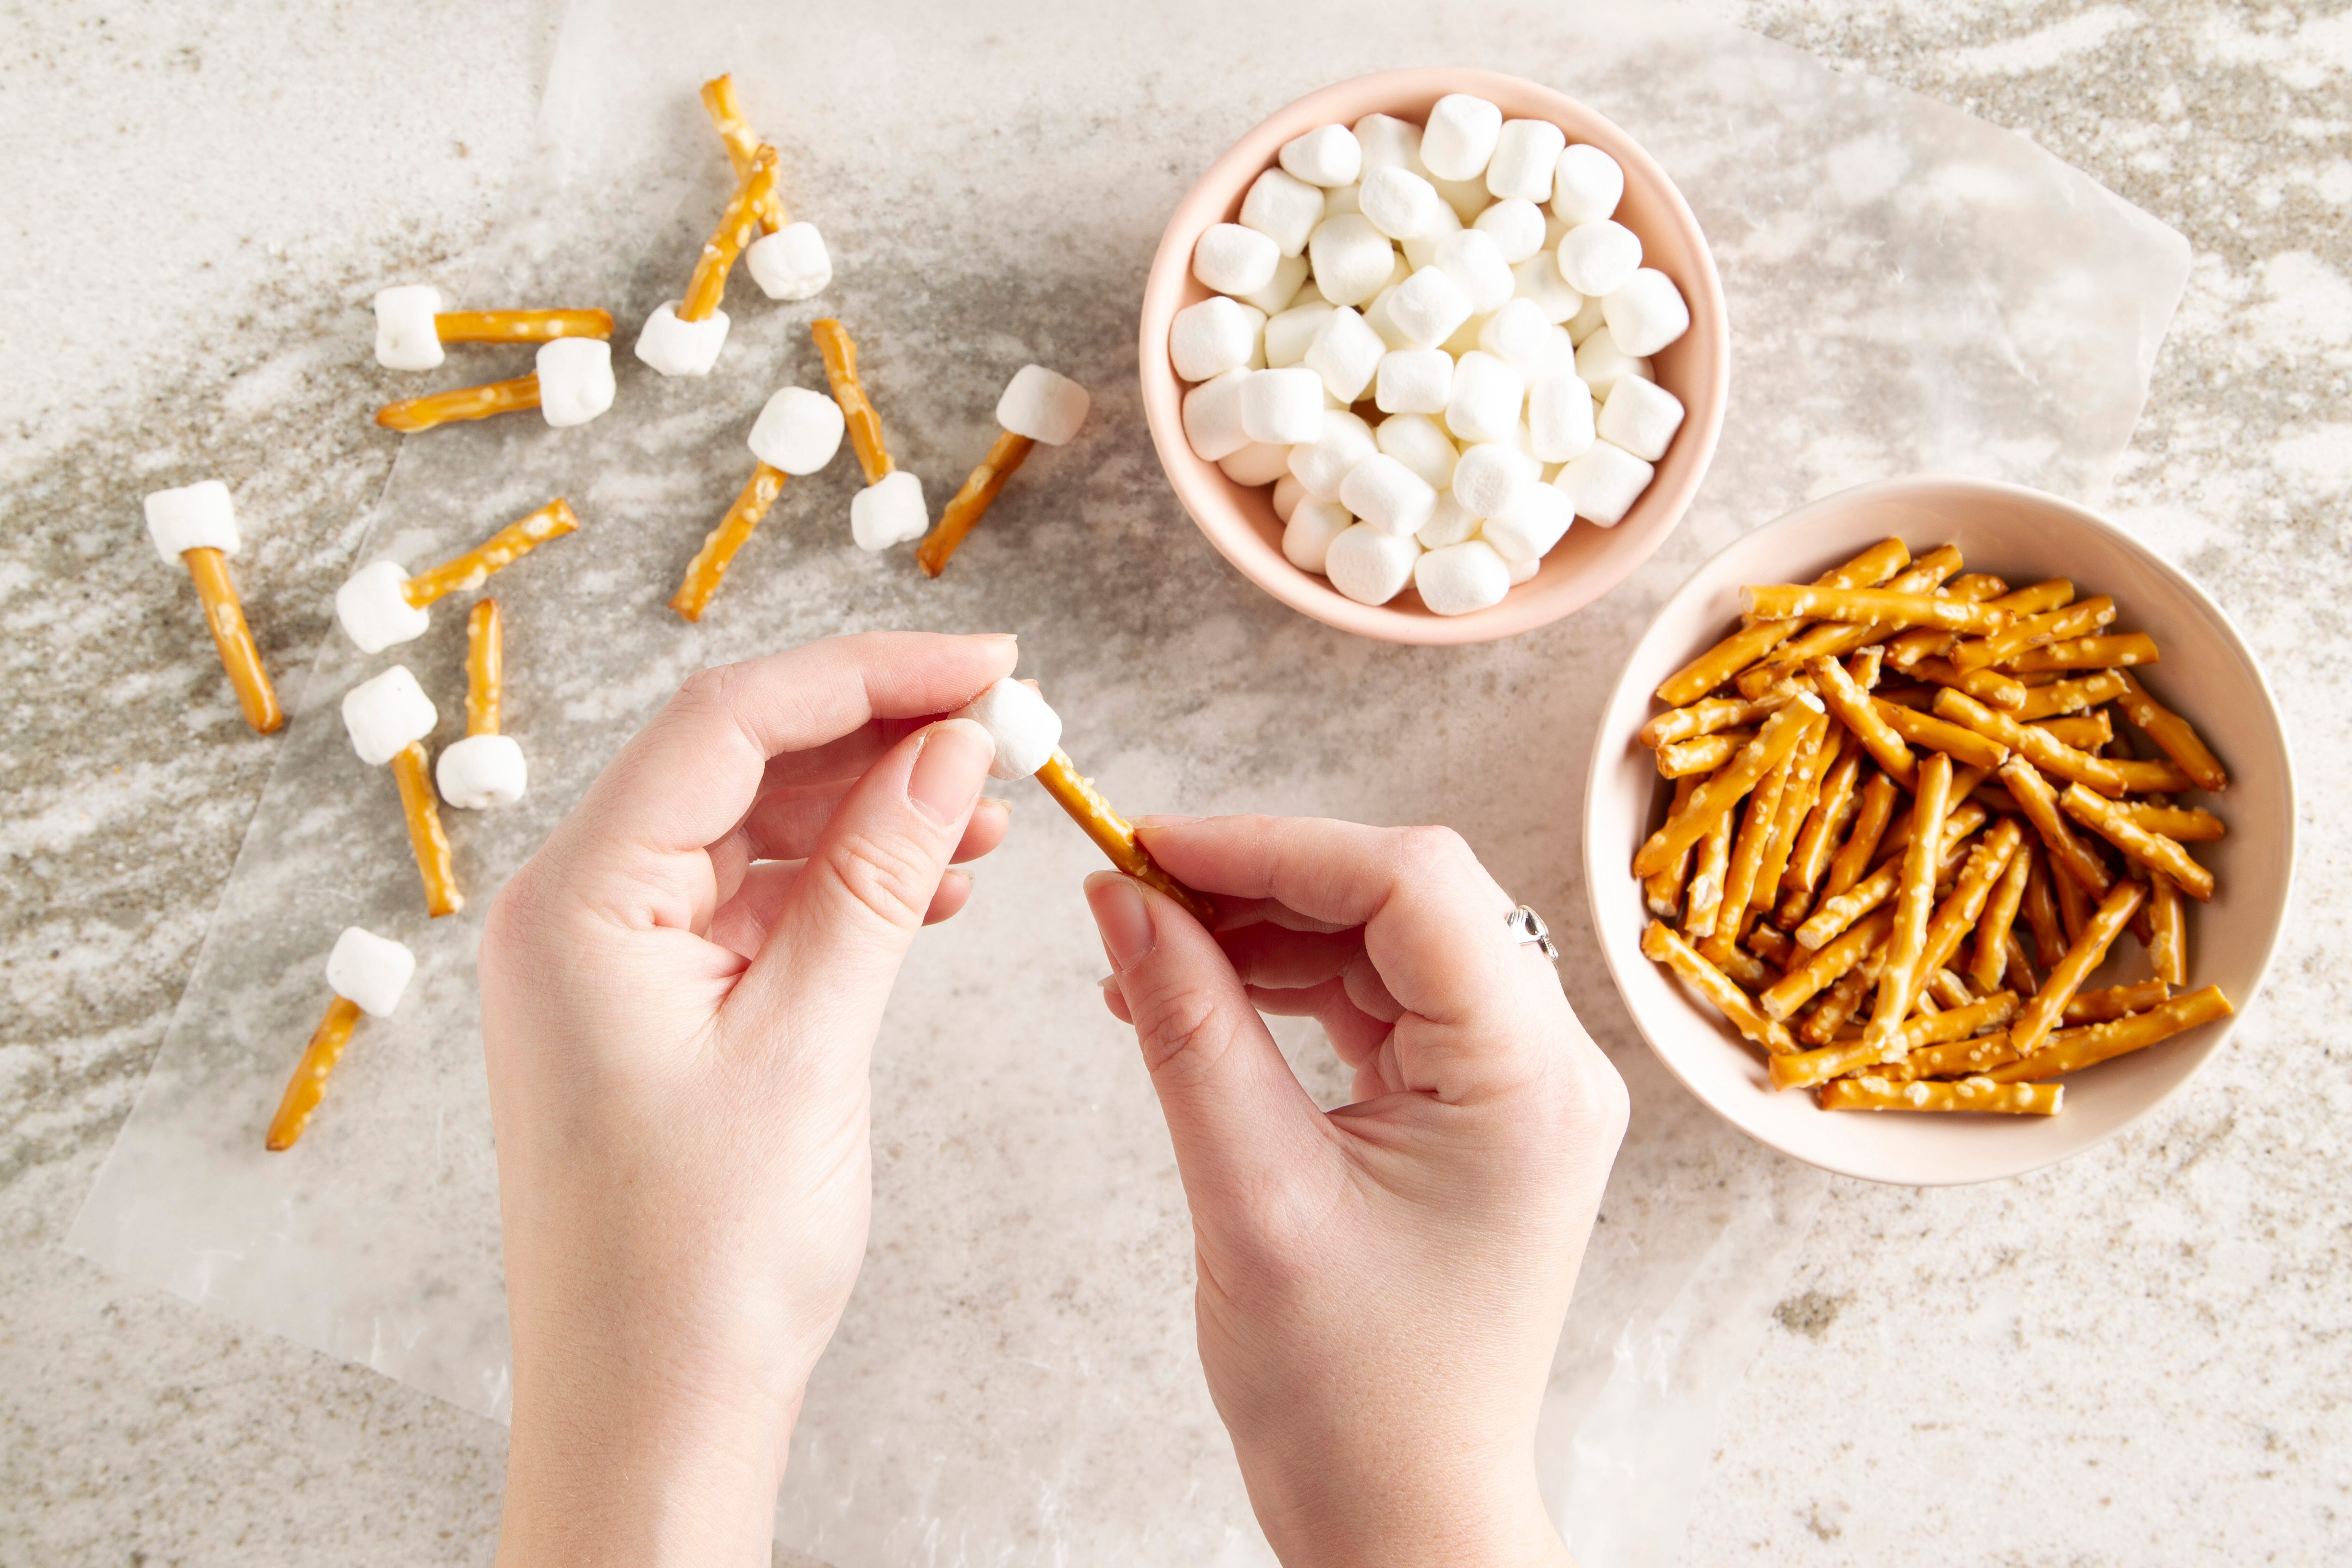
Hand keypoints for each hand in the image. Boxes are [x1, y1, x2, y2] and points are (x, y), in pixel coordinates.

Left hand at [480, 631, 1016, 1566]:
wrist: (651, 1419)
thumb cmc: (704, 1265)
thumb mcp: (810, 1043)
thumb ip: (880, 876)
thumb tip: (952, 745)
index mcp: (577, 903)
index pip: (729, 723)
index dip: (868, 675)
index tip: (989, 665)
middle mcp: (573, 913)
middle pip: (735, 763)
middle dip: (875, 736)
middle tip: (1000, 724)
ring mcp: (607, 964)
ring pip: (750, 833)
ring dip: (868, 813)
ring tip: (987, 816)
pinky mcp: (648, 1011)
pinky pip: (750, 907)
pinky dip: (842, 887)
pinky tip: (935, 888)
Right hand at [1086, 818, 1625, 1567]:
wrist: (1399, 1517)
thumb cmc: (1351, 1399)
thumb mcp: (1251, 1194)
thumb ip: (1188, 1027)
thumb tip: (1123, 897)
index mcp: (1530, 1080)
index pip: (1412, 884)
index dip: (1273, 844)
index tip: (1151, 845)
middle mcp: (1546, 1066)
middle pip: (1405, 898)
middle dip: (1263, 879)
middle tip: (1135, 887)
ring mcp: (1514, 1088)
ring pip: (1385, 942)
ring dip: (1264, 932)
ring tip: (1145, 953)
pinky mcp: (1471, 1111)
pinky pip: (1380, 1003)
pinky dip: (1287, 988)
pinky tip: (1195, 995)